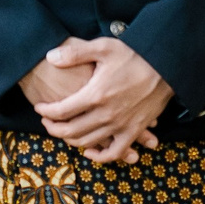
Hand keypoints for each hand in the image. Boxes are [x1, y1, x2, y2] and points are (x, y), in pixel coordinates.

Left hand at [30, 37, 171, 164]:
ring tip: (63, 131)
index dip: (46, 111)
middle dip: (53, 128)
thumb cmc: (133, 54)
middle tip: (46, 121)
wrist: (165, 65)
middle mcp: (106, 114)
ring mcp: (121, 125)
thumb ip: (75, 53)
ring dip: (71, 141)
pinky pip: (113, 152)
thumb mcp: (103, 47)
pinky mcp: (134, 131)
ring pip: (88, 143)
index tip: (39, 106)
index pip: (62, 111)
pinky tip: (90, 150)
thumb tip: (50, 57)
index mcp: (95, 94)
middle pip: (71, 131)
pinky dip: (99, 156)